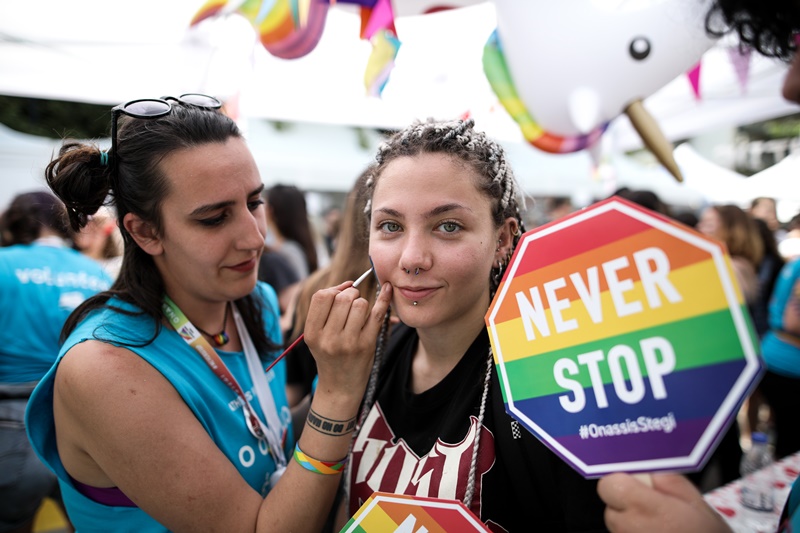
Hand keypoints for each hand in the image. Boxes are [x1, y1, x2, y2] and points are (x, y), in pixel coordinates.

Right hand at [304, 280, 391, 401]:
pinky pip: (377, 315)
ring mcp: (348, 343)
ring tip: (360, 313)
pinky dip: (384, 299)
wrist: (340, 387)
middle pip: (343, 298)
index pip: (322, 297)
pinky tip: (387, 290)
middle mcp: (328, 338)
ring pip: (360, 304)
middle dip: (351, 294)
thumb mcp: (318, 337)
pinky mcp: (366, 346)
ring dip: (363, 303)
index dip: (334, 289)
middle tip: (354, 301)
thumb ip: (327, 310)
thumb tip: (348, 283)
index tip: (342, 291)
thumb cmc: (330, 356)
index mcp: (312, 333)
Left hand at [598, 473, 732, 532]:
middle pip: (611, 506)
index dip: (622, 481)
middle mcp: (628, 527)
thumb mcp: (698, 504)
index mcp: (643, 507)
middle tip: (654, 507)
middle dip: (628, 502)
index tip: (640, 484)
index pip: (609, 484)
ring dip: (631, 521)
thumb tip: (651, 469)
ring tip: (660, 525)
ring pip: (617, 524)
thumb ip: (669, 481)